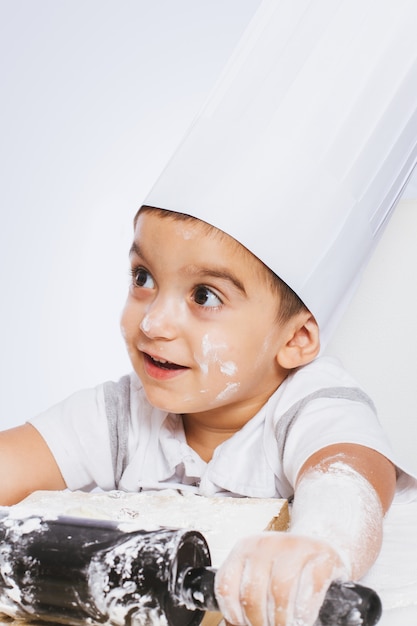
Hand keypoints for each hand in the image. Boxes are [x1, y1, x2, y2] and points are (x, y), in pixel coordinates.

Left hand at [214, 532, 346, 625]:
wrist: (319, 547)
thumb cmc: (285, 567)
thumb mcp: (259, 576)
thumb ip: (245, 598)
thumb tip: (231, 625)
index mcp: (244, 548)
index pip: (226, 586)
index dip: (233, 615)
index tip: (243, 625)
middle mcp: (265, 544)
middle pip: (251, 593)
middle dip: (258, 622)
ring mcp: (293, 546)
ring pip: (279, 591)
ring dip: (281, 619)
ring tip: (285, 625)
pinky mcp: (321, 554)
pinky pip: (310, 588)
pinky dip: (305, 611)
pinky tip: (303, 618)